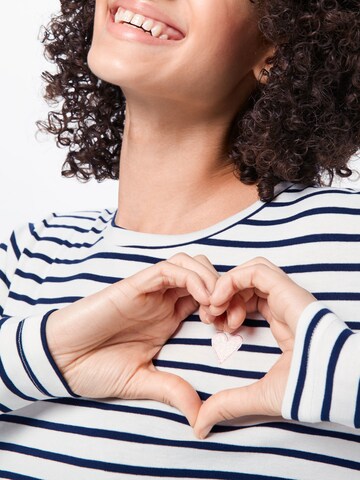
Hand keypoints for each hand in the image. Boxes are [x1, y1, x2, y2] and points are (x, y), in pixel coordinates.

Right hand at [46, 253, 217, 425]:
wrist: (61, 360)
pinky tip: (200, 298)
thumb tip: (201, 417)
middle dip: (224, 289)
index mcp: (168, 318)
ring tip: (214, 307)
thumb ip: (171, 390)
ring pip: (189, 264)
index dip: (226, 307)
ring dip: (210, 279)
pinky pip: (168, 269)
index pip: (207, 298)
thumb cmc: (95, 368)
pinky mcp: (135, 284)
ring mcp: (149, 290)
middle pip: (204, 275)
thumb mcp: (141, 382)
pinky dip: (189, 277)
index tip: (232, 329)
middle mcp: (162, 300)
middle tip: (228, 316)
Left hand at [194, 257, 315, 437]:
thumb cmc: (304, 389)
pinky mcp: (287, 289)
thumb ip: (228, 404)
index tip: (212, 325)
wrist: (330, 383)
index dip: (224, 308)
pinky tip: (219, 300)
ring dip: (225, 286)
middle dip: (220, 297)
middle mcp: (281, 305)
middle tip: (209, 317)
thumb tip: (199, 426)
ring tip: (213, 308)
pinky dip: (232, 280)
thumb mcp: (257, 396)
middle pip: (244, 284)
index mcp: (279, 322)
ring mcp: (285, 295)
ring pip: (249, 271)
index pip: (247, 301)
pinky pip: (256, 271)